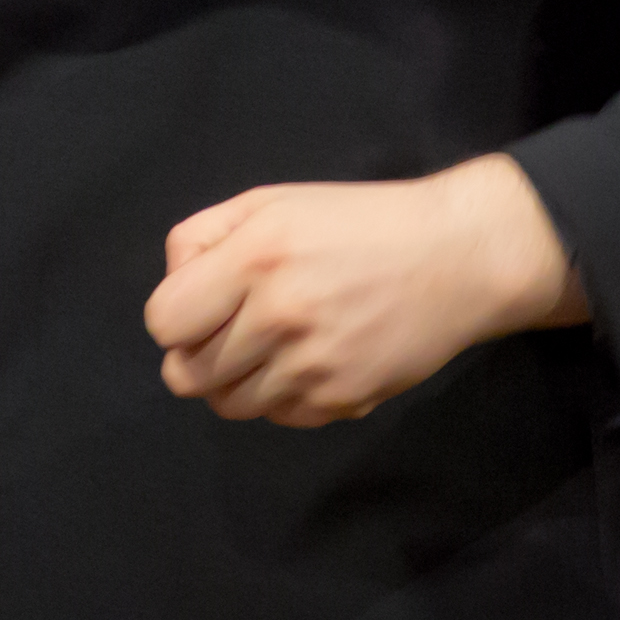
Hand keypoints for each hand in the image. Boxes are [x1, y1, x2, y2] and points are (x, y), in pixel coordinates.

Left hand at [144, 157, 585, 427]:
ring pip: (229, 404)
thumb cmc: (357, 222)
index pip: (165, 324)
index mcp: (254, 260)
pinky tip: (308, 360)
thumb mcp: (271, 202)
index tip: (201, 306)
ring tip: (271, 346)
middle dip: (198, 353)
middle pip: (188, 375)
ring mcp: (311, 367)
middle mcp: (278, 318)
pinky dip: (281, 396)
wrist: (454, 258)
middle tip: (231, 330)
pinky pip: (279, 417)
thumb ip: (203, 237)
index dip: (175, 317)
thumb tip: (174, 285)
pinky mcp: (342, 401)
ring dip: (237, 380)